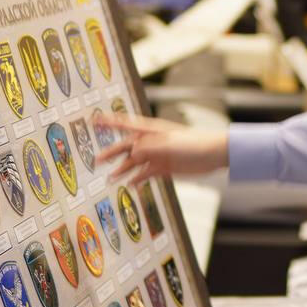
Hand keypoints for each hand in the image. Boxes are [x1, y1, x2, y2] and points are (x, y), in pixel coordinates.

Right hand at [97, 114, 228, 181]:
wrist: (213, 155)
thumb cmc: (193, 143)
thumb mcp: (167, 145)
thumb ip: (147, 148)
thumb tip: (130, 153)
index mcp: (151, 131)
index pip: (125, 123)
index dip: (109, 122)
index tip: (94, 121)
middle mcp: (151, 142)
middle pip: (126, 146)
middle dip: (111, 153)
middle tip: (97, 160)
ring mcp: (157, 155)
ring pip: (135, 162)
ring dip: (123, 169)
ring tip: (111, 178)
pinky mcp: (164, 167)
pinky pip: (146, 174)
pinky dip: (138, 179)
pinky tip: (130, 185)